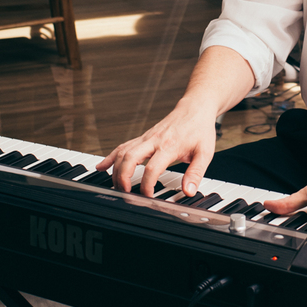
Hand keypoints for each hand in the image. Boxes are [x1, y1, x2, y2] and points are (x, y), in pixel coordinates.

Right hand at [96, 101, 216, 196]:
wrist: (195, 108)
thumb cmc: (199, 129)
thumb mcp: (205, 153)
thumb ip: (195, 173)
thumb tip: (189, 191)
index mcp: (169, 146)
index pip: (152, 168)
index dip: (146, 185)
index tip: (148, 197)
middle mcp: (153, 141)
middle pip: (129, 158)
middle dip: (123, 178)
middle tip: (125, 194)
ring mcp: (145, 138)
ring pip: (122, 152)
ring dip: (115, 170)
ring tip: (116, 187)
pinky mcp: (142, 137)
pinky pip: (122, 147)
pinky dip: (110, 157)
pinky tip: (102, 167)